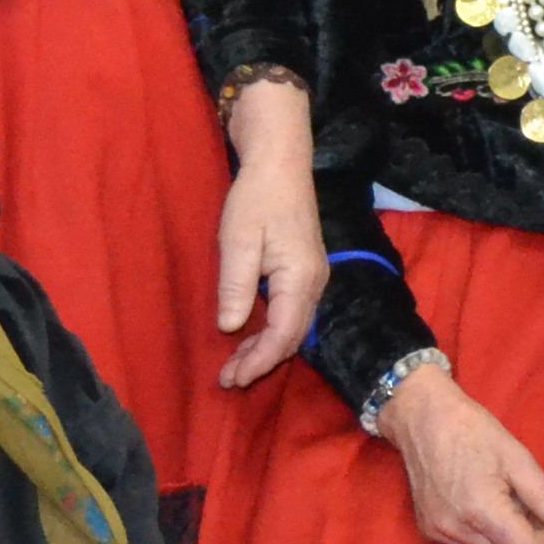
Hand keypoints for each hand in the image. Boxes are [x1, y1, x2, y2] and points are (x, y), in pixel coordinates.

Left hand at [214, 82, 323, 389]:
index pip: (283, 334)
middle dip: (261, 361)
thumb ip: (237, 285)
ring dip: (266, 349)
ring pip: (294, 327)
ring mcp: (314, 277)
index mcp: (300, 278)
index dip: (258, 361)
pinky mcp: (306, 271)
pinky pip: (293, 313)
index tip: (232, 379)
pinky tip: (253, 336)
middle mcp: (315, 283)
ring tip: (236, 366)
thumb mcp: (238, 240)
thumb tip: (232, 327)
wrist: (281, 163)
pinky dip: (273, 331)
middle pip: (292, 337)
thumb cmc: (257, 197)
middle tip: (227, 380)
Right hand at [386, 367, 543, 543]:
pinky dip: (486, 539)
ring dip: (508, 543)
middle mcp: (455, 529)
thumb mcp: (517, 456)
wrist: (422, 419)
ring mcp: (439, 533)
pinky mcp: (429, 532)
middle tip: (534, 512)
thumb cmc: (473, 430)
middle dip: (530, 543)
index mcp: (480, 508)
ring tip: (510, 508)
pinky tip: (488, 511)